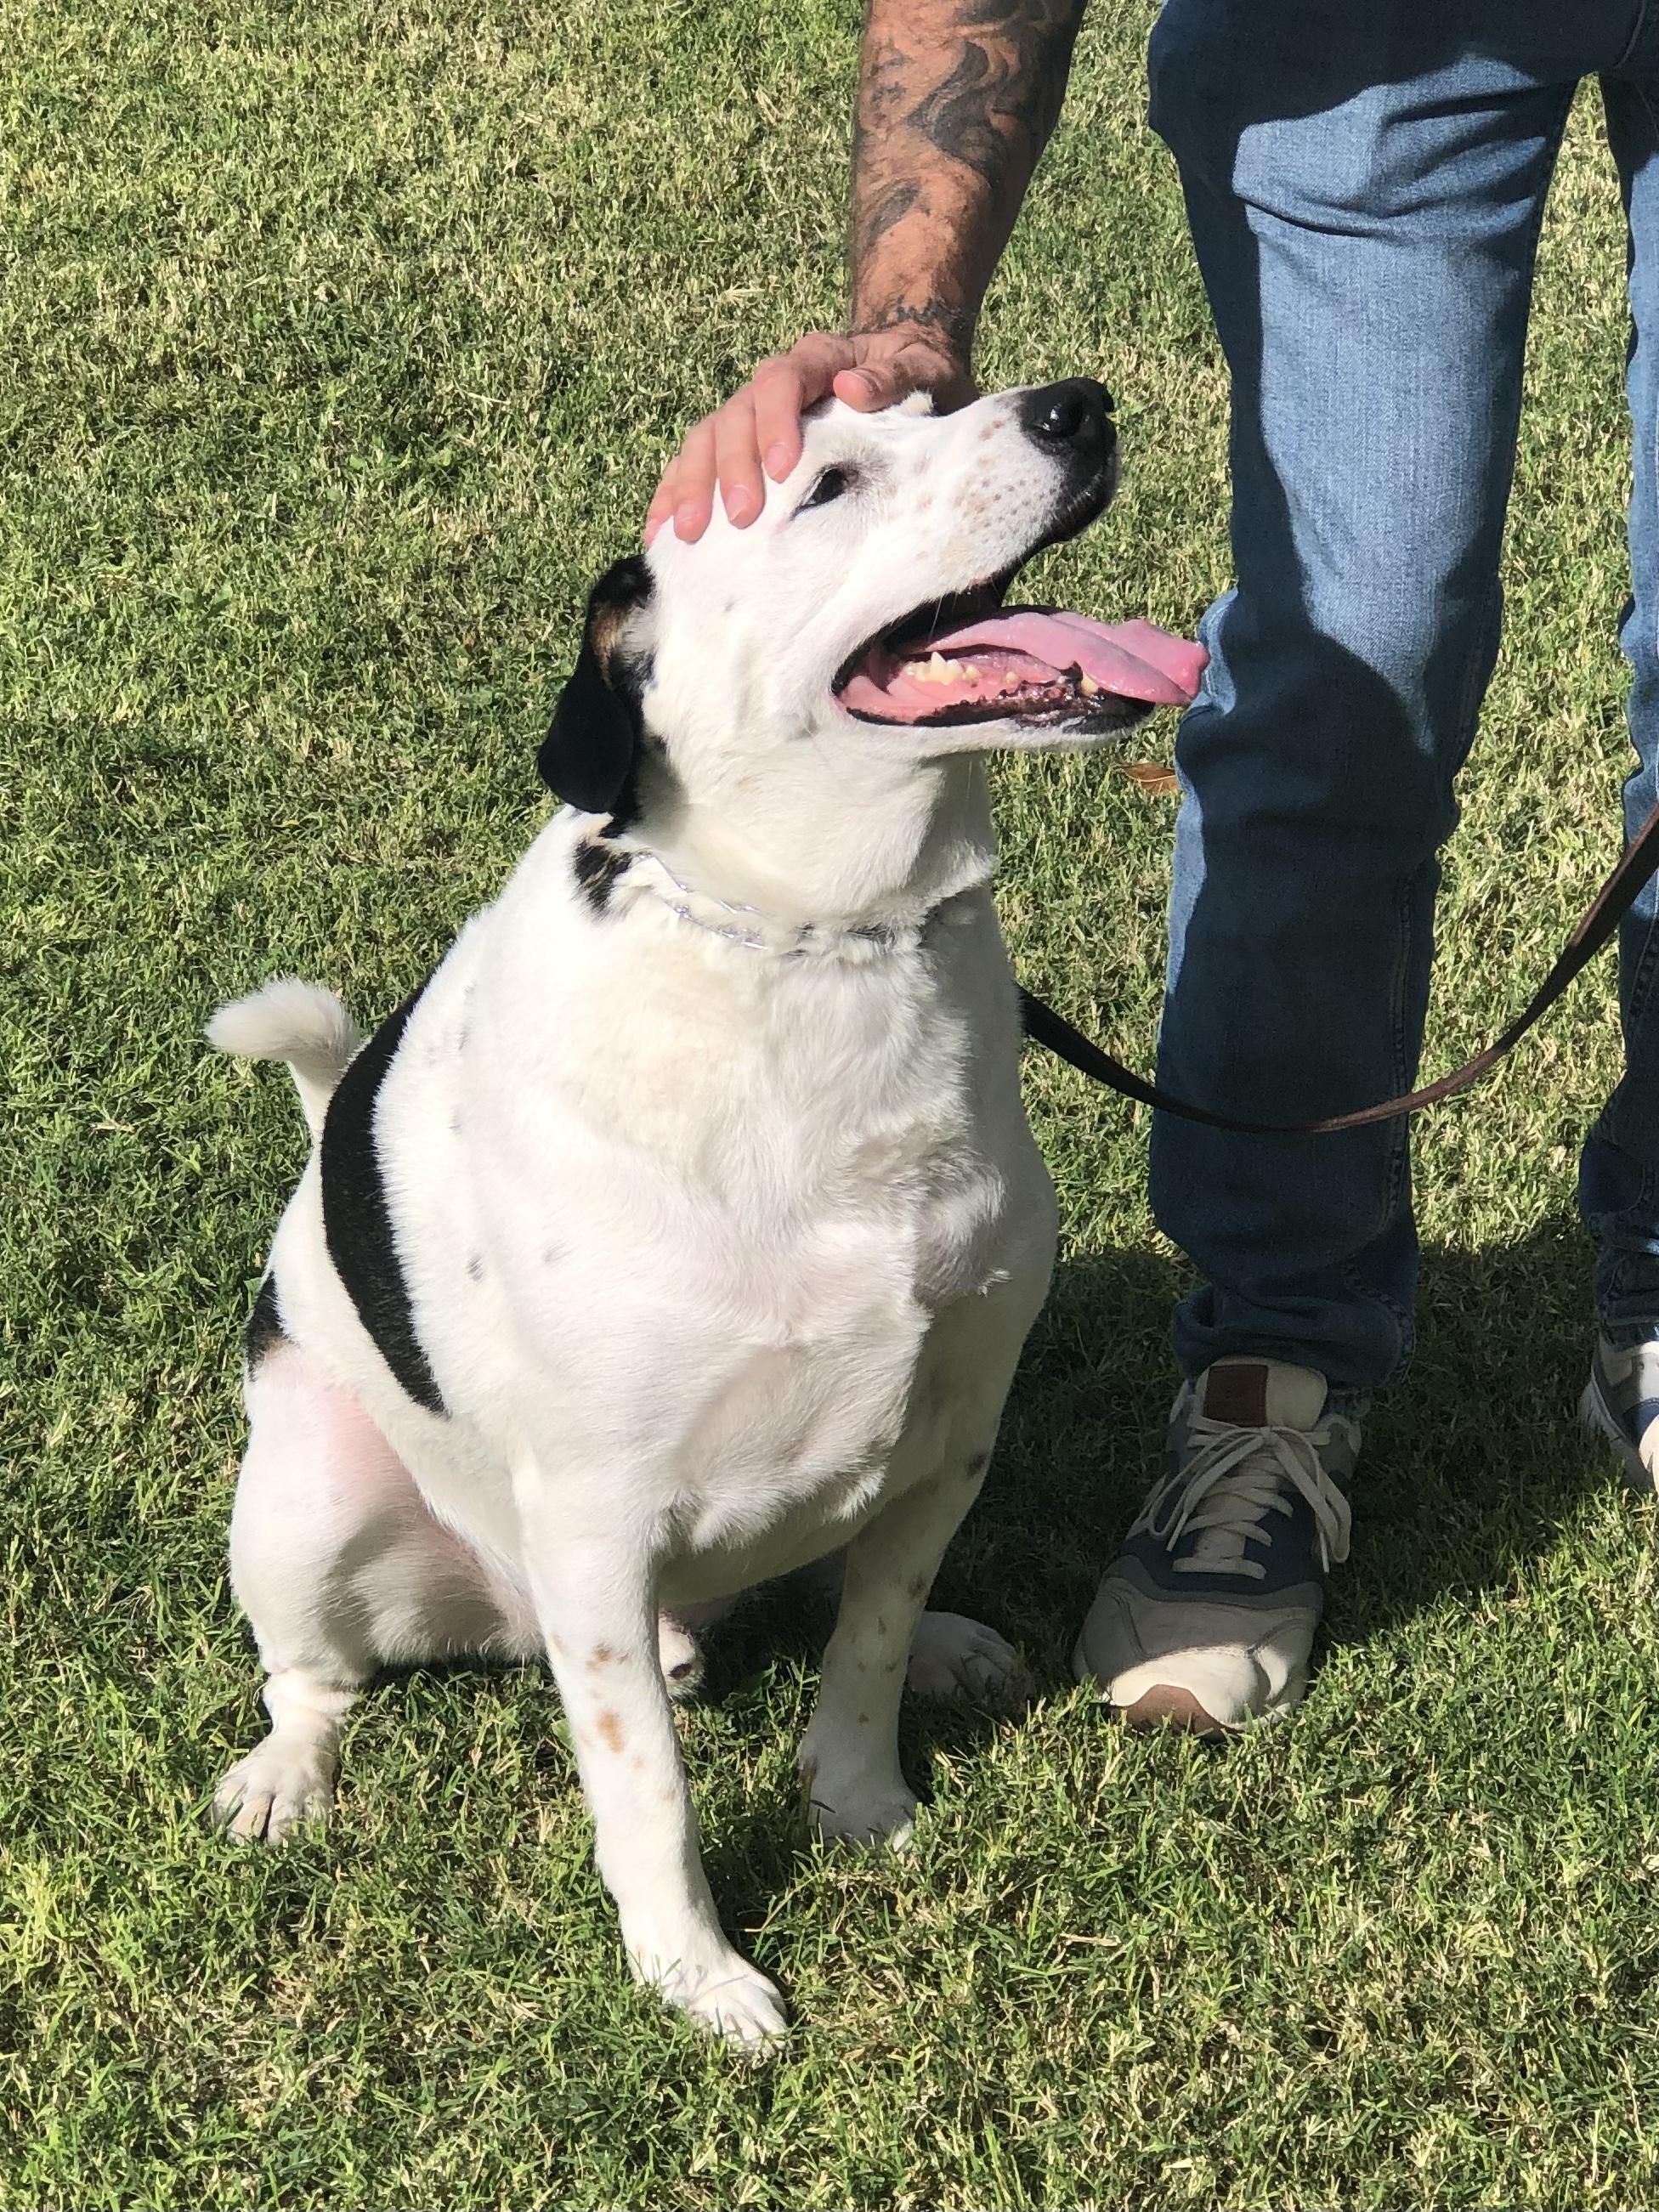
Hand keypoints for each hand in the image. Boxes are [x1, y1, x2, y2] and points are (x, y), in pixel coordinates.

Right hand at [645, 325, 975, 544]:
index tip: (782, 468)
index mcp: (815, 359)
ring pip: (705, 438)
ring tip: (688, 534)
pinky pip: (694, 462)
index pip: (782, 380)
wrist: (899, 368)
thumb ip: (892, 377)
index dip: (775, 422)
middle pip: (735, 414)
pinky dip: (674, 493)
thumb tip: (851, 388)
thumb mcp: (921, 368)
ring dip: (693, 485)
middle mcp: (773, 382)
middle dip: (732, 467)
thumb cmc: (915, 373)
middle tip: (741, 518)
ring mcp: (749, 412)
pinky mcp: (738, 443)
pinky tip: (660, 532)